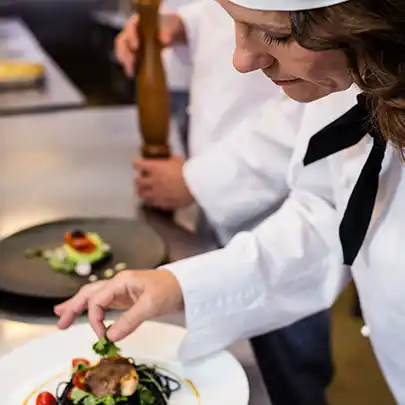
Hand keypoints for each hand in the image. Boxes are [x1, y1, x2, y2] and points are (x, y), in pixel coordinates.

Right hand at [54, 269, 183, 341]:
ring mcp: (121, 290)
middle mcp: (118, 283)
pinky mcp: (126, 297)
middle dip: (73, 307)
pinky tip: (84, 312)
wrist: (184, 285)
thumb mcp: (151, 305)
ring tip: (61, 315)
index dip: (94, 319)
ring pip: (94, 296)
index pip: (97, 299)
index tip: (102, 337)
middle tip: (59, 323)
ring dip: (78, 305)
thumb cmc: (169, 290)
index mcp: (121, 281)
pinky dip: (92, 308)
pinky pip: (104, 302)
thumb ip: (130, 320)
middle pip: (89, 293)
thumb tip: (110, 338)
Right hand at [115, 13, 186, 76]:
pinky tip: (132, 74)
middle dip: (124, 53)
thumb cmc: (169, 28)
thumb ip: (167, 32)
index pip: (130, 27)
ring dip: (125, 62)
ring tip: (130, 72)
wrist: (170, 35)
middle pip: (122, 41)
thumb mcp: (171, 27)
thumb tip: (164, 40)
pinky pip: (127, 59)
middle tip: (131, 63)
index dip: (131, 36)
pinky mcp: (133, 54)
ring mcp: (130, 43)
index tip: (135, 46)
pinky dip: (128, 66)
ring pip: (122, 51)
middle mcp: (131, 32)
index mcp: (138, 22)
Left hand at [134, 156, 194, 209]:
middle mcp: (152, 181)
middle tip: (141, 180)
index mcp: (154, 168)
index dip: (137, 164)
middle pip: (137, 182)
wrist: (194, 186)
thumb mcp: (178, 160)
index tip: (137, 164)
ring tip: (146, 191)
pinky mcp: (163, 204)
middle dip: (139, 180)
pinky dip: (154, 201)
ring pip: (142, 195)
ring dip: (143, 192)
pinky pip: (154, 203)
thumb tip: (171, 160)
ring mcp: (156, 194)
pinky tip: (158, 199)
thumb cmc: (187, 171)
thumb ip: (171, 161)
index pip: (138, 164)